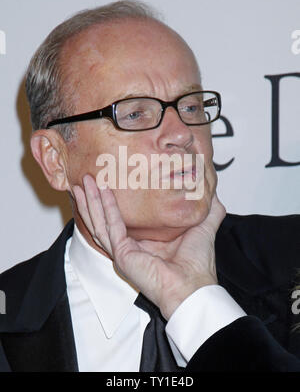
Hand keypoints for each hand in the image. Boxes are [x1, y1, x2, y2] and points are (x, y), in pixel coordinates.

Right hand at [73, 175, 225, 319]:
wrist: (194, 286)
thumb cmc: (197, 264)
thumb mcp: (203, 228)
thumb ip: (209, 211)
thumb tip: (216, 194)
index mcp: (143, 243)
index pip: (119, 220)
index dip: (110, 203)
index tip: (105, 184)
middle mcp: (129, 248)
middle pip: (103, 219)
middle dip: (93, 199)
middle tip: (85, 179)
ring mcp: (123, 252)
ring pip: (100, 222)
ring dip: (91, 202)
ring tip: (82, 183)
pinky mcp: (122, 254)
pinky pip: (110, 226)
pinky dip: (104, 208)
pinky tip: (100, 192)